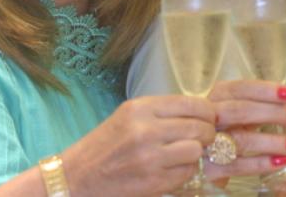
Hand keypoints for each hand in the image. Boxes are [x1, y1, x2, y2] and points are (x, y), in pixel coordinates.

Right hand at [62, 95, 215, 196]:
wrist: (76, 177)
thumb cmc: (105, 145)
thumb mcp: (129, 116)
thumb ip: (162, 112)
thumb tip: (202, 111)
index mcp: (140, 108)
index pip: (192, 104)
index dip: (208, 112)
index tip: (209, 117)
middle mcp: (146, 130)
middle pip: (199, 127)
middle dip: (207, 133)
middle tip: (203, 138)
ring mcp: (150, 157)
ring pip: (196, 150)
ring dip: (196, 153)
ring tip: (185, 153)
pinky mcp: (153, 182)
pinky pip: (186, 173)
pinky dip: (185, 171)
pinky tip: (173, 169)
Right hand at [206, 80, 285, 179]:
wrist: (191, 159)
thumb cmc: (220, 130)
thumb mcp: (233, 113)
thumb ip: (255, 106)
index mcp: (214, 98)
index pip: (240, 89)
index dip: (266, 90)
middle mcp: (206, 118)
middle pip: (239, 111)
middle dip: (271, 112)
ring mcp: (205, 144)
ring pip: (241, 139)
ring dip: (271, 141)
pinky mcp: (207, 169)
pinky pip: (238, 166)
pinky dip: (261, 163)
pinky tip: (281, 161)